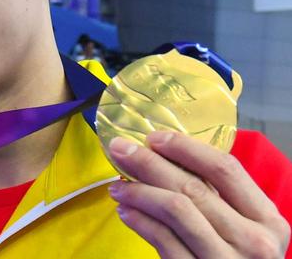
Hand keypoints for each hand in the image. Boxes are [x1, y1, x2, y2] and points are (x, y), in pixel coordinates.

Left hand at [107, 132, 289, 257]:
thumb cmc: (234, 257)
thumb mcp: (241, 227)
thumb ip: (215, 196)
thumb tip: (162, 156)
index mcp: (267, 219)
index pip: (225, 169)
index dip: (186, 148)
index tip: (154, 137)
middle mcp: (253, 241)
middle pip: (193, 187)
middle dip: (149, 163)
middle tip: (120, 150)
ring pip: (176, 210)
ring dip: (139, 192)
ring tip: (118, 186)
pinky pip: (163, 239)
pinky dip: (140, 221)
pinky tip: (125, 211)